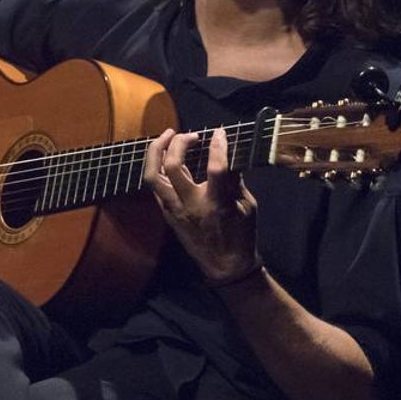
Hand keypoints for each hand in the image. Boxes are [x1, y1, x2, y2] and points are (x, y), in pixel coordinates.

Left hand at [143, 127, 260, 283]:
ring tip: (167, 137)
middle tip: (190, 135)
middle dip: (178, 143)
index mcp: (217, 204)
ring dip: (156, 151)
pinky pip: (155, 187)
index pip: (215, 167)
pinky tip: (165, 158)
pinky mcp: (167, 214)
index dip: (218, 145)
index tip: (219, 132)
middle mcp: (191, 205)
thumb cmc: (241, 235)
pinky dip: (157, 168)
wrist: (225, 267)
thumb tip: (227, 155)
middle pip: (172, 166)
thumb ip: (235, 179)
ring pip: (153, 176)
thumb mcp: (247, 205)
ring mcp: (175, 210)